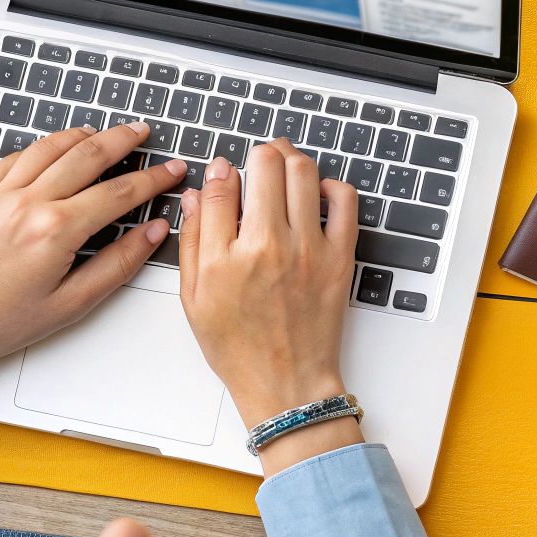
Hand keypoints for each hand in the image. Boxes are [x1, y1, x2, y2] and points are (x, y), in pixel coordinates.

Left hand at [0, 122, 184, 416]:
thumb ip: (119, 264)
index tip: (171, 170)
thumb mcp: (72, 304)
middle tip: (143, 133)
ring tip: (104, 132)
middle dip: (123, 140)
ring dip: (83, 135)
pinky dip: (42, 147)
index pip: (119, 193)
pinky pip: (15, 156)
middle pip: (88, 155)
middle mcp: (27, 203)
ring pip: (51, 147)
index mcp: (56, 231)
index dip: (152, 179)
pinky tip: (54, 148)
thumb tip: (152, 234)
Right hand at [179, 139, 362, 474]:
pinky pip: (344, 200)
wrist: (287, 382)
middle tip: (257, 160)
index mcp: (223, 258)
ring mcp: (307, 248)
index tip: (222, 172)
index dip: (219, 170)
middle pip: (264, 165)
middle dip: (257, 154)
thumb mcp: (194, 299)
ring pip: (302, 172)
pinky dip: (331, 185)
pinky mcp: (338, 256)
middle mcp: (266, 246)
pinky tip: (317, 191)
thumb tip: (196, 193)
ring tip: (283, 163)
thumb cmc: (239, 348)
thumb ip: (192, 240)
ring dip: (290, 158)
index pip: (219, 186)